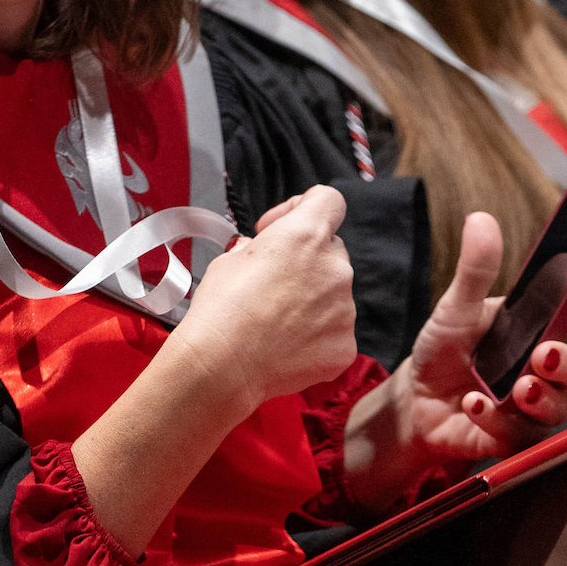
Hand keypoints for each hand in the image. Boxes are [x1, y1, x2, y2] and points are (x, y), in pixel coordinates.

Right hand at [171, 186, 357, 408]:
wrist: (223, 365)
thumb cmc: (221, 308)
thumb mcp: (230, 258)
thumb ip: (260, 247)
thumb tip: (263, 252)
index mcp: (306, 235)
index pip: (329, 200)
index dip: (303, 207)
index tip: (281, 226)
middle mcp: (335, 268)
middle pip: (331, 250)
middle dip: (306, 260)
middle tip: (273, 282)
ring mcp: (345, 310)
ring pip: (333, 294)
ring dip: (310, 300)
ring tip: (274, 321)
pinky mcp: (345, 345)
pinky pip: (334, 331)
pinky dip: (315, 335)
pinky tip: (285, 344)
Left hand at [343, 214, 566, 507]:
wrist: (415, 400)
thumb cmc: (444, 349)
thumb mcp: (455, 308)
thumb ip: (474, 271)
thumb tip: (481, 219)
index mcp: (536, 326)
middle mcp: (542, 367)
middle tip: (545, 356)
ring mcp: (531, 405)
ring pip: (556, 408)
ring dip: (539, 398)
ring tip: (516, 389)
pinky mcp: (513, 438)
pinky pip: (520, 436)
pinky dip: (498, 421)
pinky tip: (474, 405)